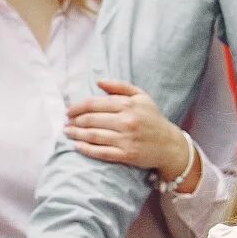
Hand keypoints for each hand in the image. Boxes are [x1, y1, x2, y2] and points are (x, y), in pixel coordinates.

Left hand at [68, 80, 194, 183]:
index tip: (68, 111)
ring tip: (67, 132)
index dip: (77, 107)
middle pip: (91, 120)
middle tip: (66, 122)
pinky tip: (77, 146)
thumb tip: (98, 82)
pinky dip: (86, 149)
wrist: (170, 145)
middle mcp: (127, 121)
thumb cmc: (153, 119)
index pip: (94, 104)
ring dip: (76, 134)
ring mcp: (127, 139)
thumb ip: (120, 87)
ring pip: (93, 136)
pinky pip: (101, 152)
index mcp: (128, 105)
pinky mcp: (127, 155)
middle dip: (74, 121)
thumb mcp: (142, 97)